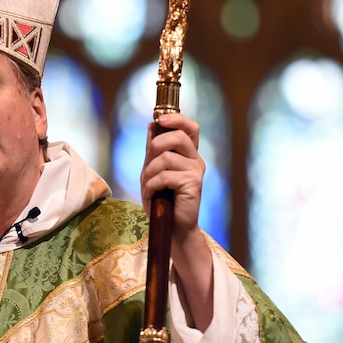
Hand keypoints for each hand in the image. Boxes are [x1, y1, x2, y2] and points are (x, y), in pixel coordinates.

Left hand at [141, 112, 212, 329]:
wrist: (171, 227)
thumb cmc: (161, 199)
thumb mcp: (153, 170)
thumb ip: (154, 149)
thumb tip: (151, 124)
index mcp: (188, 154)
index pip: (190, 127)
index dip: (177, 119)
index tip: (160, 119)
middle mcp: (195, 160)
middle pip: (177, 137)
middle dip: (155, 146)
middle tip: (149, 162)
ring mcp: (196, 171)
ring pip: (165, 158)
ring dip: (149, 172)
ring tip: (149, 186)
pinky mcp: (193, 184)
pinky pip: (164, 175)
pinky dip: (151, 185)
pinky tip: (154, 194)